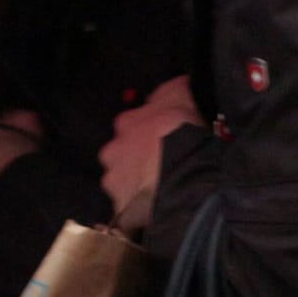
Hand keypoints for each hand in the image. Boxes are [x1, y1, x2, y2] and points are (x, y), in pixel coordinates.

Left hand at [99, 75, 203, 231]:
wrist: (185, 171)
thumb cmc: (184, 130)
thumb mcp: (182, 96)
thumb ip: (172, 92)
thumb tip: (174, 85)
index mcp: (126, 122)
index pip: (131, 125)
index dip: (149, 133)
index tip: (164, 140)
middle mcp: (112, 150)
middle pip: (122, 155)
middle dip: (136, 161)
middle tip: (161, 167)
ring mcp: (114, 181)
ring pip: (123, 183)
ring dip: (137, 186)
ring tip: (161, 192)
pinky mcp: (121, 209)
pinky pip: (130, 211)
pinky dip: (141, 211)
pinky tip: (158, 209)